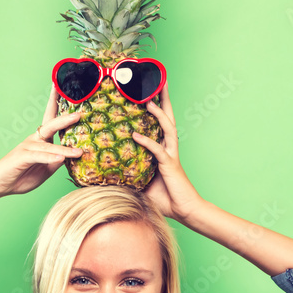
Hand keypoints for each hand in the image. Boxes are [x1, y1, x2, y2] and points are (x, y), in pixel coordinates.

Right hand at [0, 86, 81, 196]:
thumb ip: (57, 161)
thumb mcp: (46, 169)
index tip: (65, 91)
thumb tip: (74, 155)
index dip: (58, 106)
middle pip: (50, 125)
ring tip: (79, 152)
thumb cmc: (21, 176)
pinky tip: (61, 159)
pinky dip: (49, 157)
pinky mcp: (21, 157)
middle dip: (64, 119)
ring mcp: (27, 147)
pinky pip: (38, 156)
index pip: (52, 121)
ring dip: (64, 149)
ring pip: (48, 146)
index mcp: (41, 141)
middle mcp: (34, 140)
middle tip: (79, 114)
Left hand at [133, 82, 203, 221]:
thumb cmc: (164, 198)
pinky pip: (157, 151)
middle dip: (163, 99)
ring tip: (148, 99)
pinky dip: (147, 142)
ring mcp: (171, 155)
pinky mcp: (171, 165)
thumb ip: (129, 173)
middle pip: (167, 118)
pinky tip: (136, 135)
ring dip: (158, 112)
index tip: (146, 93)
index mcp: (163, 149)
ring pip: (167, 127)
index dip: (155, 108)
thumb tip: (107, 170)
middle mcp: (168, 148)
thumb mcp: (140, 183)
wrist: (184, 211)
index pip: (158, 124)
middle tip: (159, 81)